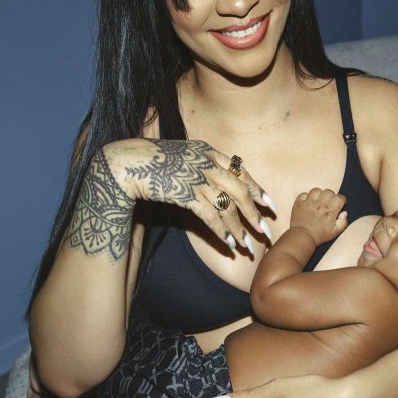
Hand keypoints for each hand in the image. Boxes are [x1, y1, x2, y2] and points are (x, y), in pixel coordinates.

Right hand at [100, 138, 275, 251]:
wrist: (127, 162)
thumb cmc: (153, 162)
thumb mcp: (183, 156)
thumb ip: (202, 165)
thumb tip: (218, 182)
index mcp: (209, 151)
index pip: (242, 172)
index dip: (258, 189)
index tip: (270, 205)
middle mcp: (207, 163)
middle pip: (241, 191)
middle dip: (255, 214)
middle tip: (267, 232)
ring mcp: (197, 177)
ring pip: (228, 207)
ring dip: (240, 229)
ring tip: (248, 246)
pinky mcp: (185, 193)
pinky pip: (211, 216)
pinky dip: (222, 232)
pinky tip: (229, 244)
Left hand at [289, 188, 347, 245]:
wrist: (302, 237)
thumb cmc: (320, 235)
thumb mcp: (335, 232)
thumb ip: (343, 222)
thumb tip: (344, 212)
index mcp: (330, 212)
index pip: (339, 198)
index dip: (341, 200)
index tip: (339, 204)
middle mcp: (320, 205)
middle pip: (329, 191)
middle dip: (330, 196)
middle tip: (328, 203)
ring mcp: (308, 203)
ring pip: (316, 190)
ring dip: (318, 195)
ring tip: (317, 202)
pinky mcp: (299, 203)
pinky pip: (304, 194)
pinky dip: (306, 197)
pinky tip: (308, 203)